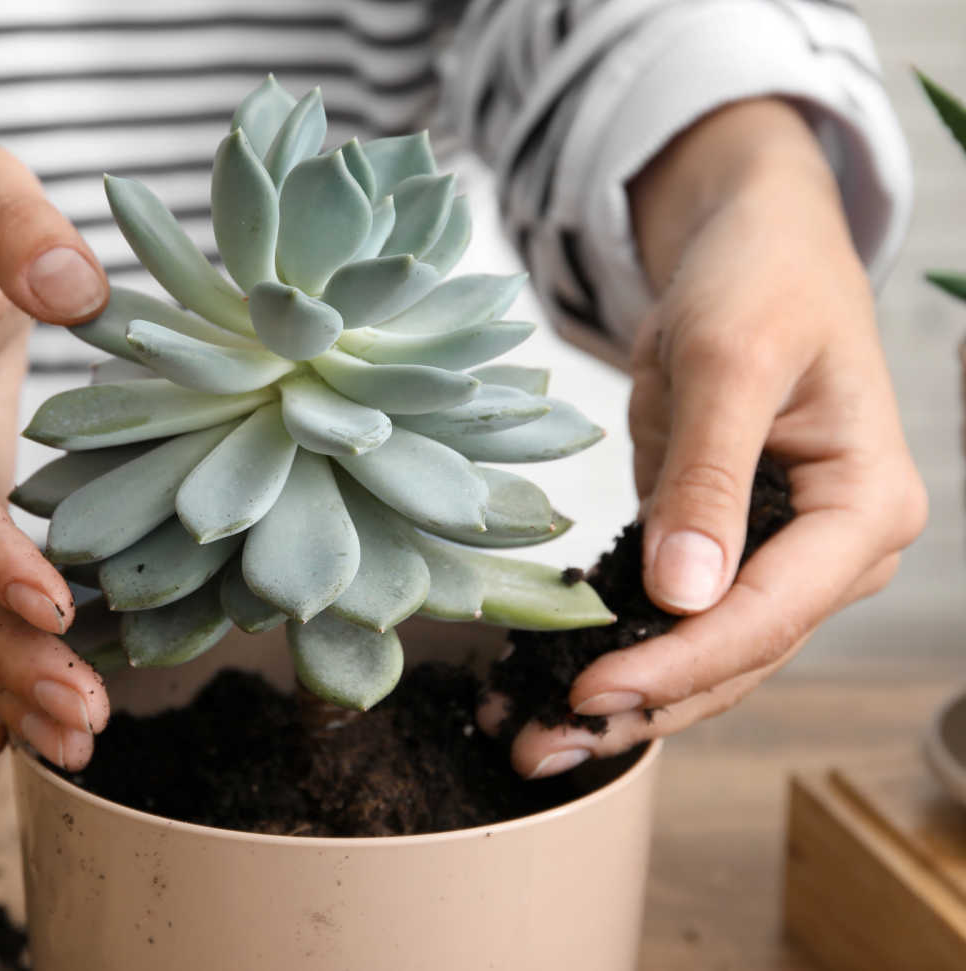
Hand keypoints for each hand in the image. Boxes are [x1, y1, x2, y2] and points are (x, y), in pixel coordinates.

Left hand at [496, 100, 926, 776]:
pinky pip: (673, 615)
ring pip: (703, 653)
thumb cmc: (759, 281)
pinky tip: (549, 680)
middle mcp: (831, 551)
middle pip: (736, 656)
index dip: (677, 663)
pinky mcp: (721, 545)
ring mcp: (776, 555)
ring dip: (625, 699)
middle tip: (541, 749)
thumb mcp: (730, 362)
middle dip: (642, 706)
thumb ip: (709, 479)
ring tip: (535, 740)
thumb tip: (683, 596)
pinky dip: (618, 647)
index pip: (767, 613)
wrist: (748, 247)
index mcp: (863, 509)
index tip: (588, 693)